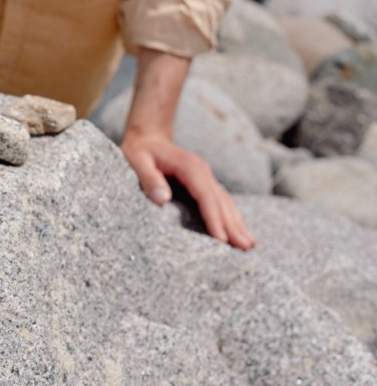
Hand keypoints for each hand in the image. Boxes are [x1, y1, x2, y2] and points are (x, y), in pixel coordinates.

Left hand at [121, 130, 254, 249]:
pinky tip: (238, 231)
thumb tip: (163, 198)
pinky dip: (230, 216)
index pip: (206, 196)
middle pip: (221, 201)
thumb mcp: (136, 160)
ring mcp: (205, 177)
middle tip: (246, 247)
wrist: (147, 138)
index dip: (214, 218)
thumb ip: (148, 178)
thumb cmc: (139, 151)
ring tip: (249, 244)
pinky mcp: (203, 184)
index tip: (221, 239)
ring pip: (225, 202)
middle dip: (233, 225)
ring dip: (237, 222)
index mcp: (189, 167)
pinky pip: (220, 201)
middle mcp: (202, 171)